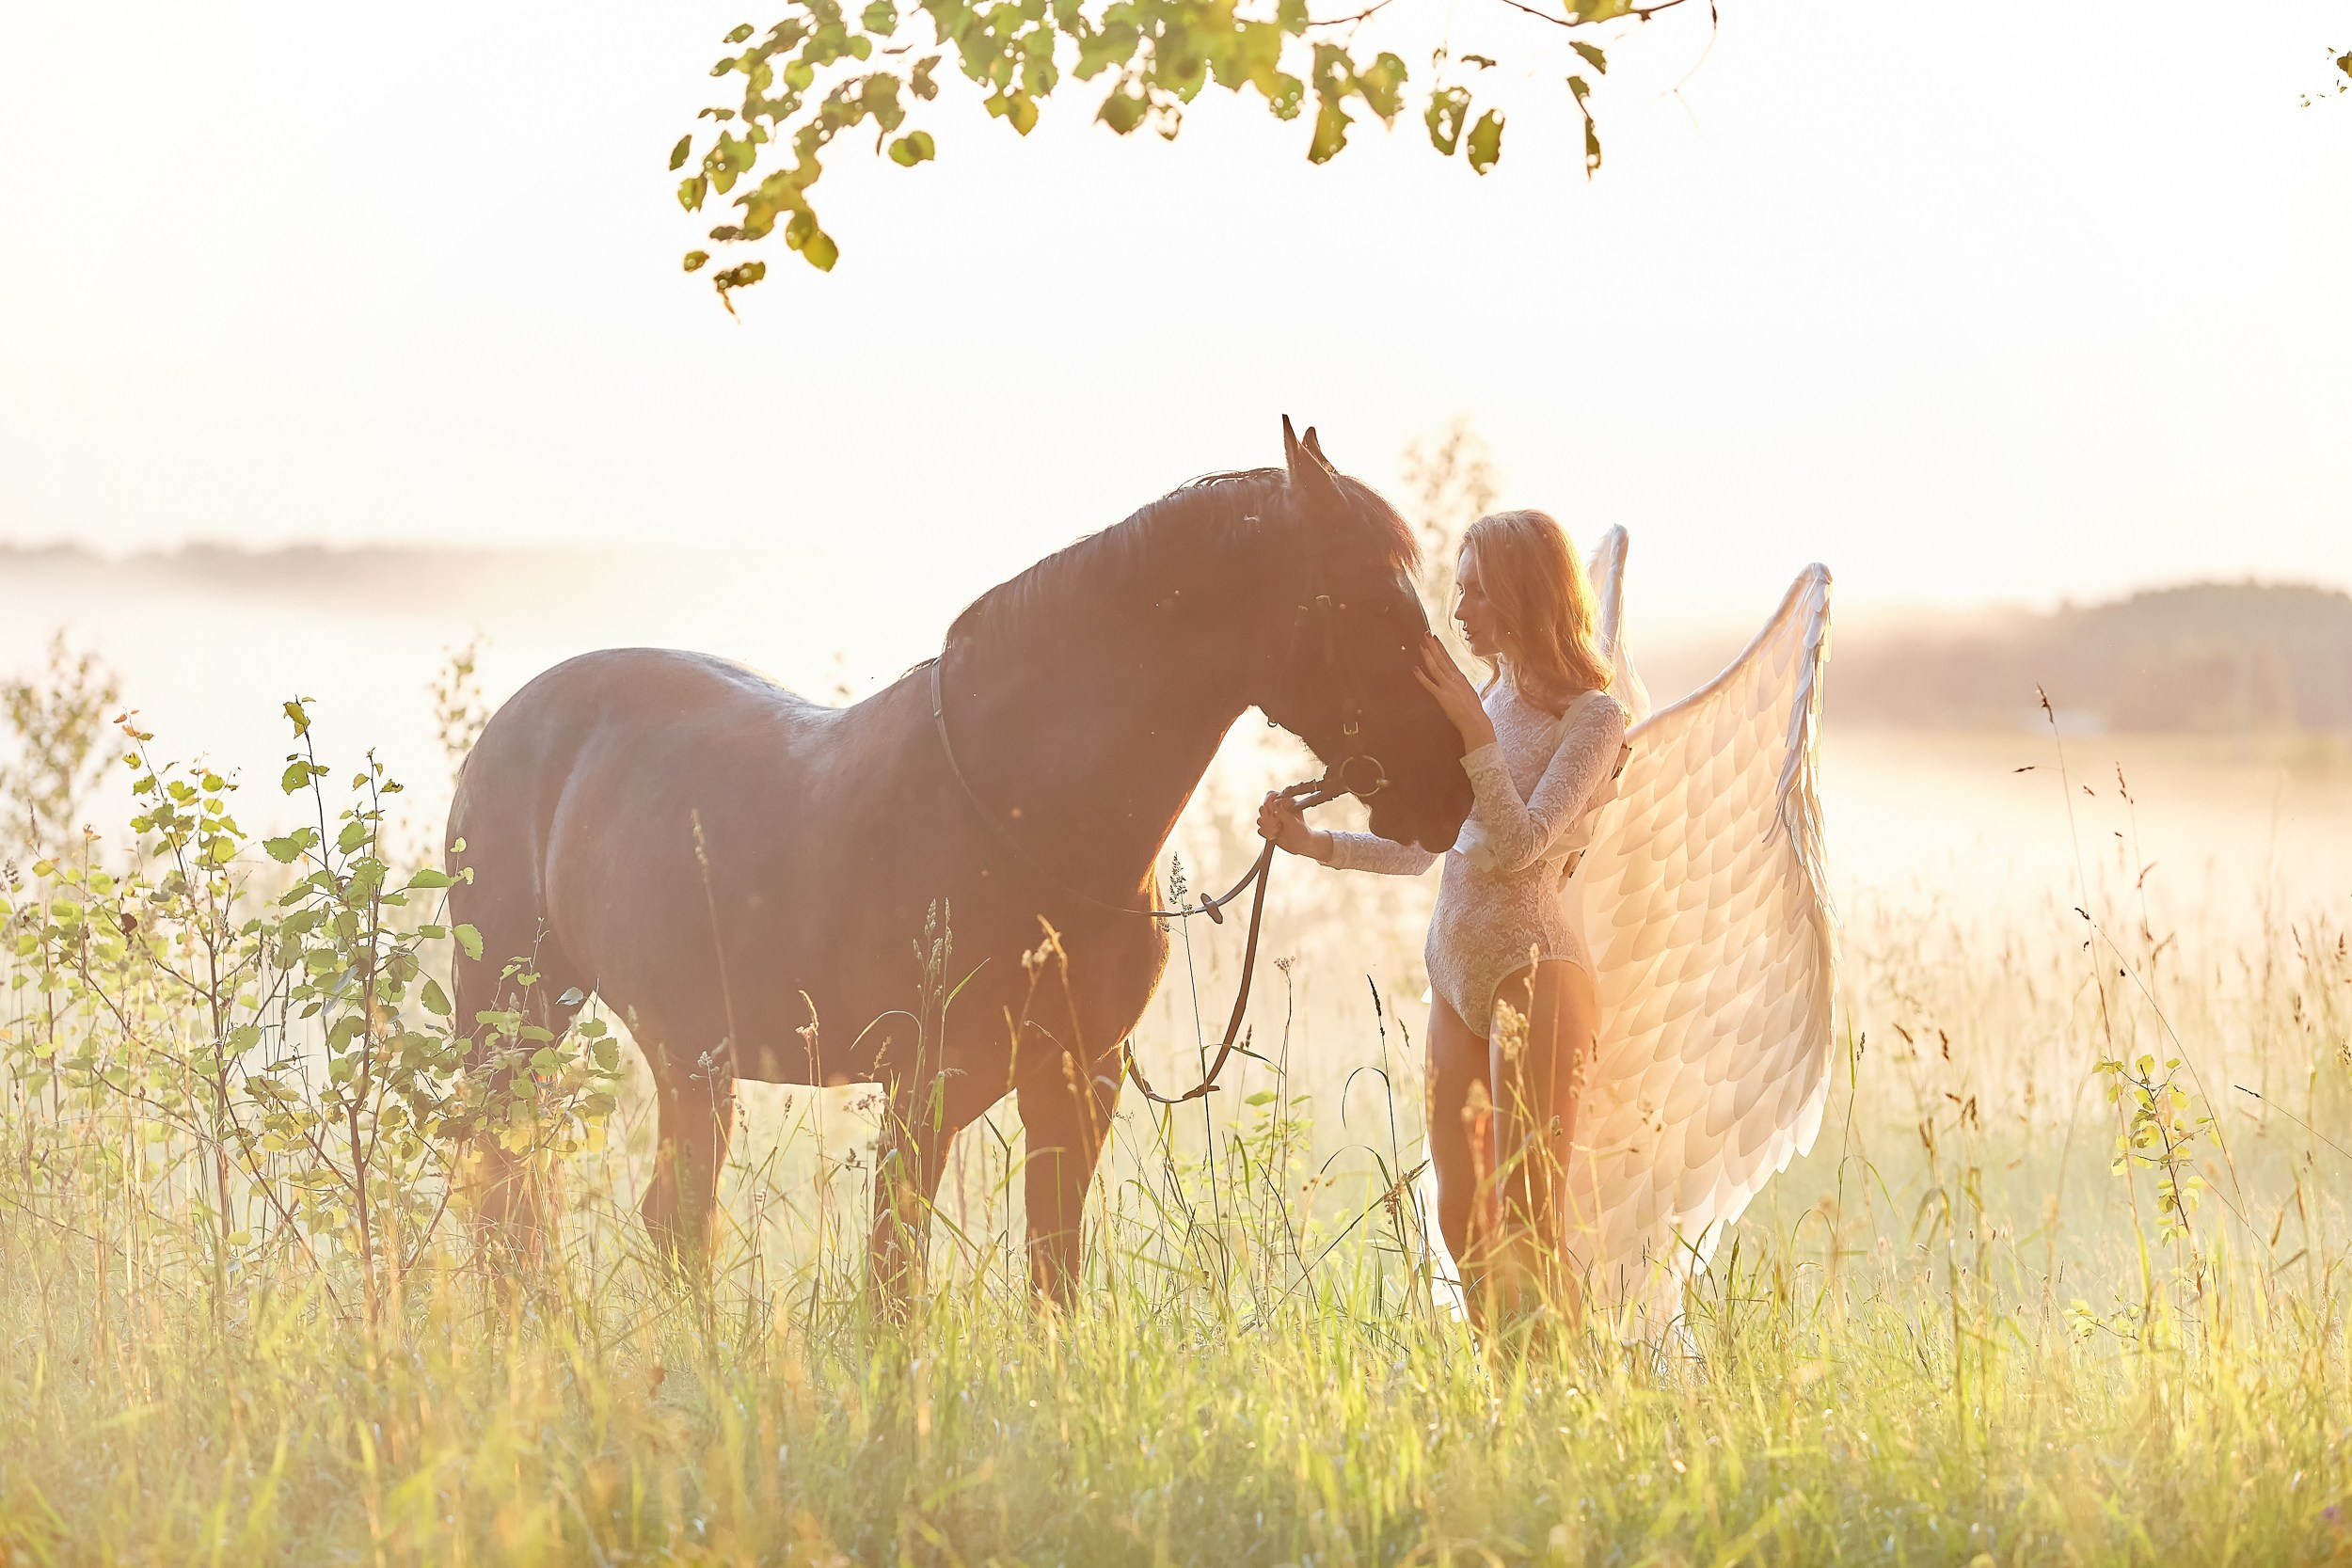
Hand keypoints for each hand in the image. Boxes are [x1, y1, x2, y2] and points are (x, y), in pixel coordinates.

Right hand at [1257, 789, 1328, 861]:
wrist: (1302, 845)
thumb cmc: (1301, 831)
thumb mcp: (1293, 820)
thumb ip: (1282, 812)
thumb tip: (1274, 804)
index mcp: (1284, 803)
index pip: (1270, 795)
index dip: (1268, 803)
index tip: (1273, 812)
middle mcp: (1276, 810)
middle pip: (1262, 808)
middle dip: (1267, 818)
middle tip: (1277, 823)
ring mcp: (1272, 820)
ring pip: (1260, 820)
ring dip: (1268, 827)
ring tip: (1278, 830)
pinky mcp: (1268, 829)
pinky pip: (1260, 830)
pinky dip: (1266, 834)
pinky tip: (1275, 836)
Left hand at [1413, 635, 1495, 751]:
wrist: (1475, 720)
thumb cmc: (1473, 710)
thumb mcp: (1469, 692)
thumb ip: (1461, 684)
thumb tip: (1458, 681)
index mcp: (1460, 677)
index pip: (1449, 659)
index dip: (1441, 648)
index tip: (1435, 638)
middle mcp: (1454, 678)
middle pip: (1441, 659)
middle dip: (1433, 646)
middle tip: (1426, 634)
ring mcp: (1448, 686)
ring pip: (1435, 667)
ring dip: (1428, 655)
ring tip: (1421, 645)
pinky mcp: (1442, 696)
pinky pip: (1429, 684)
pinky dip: (1421, 676)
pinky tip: (1414, 669)